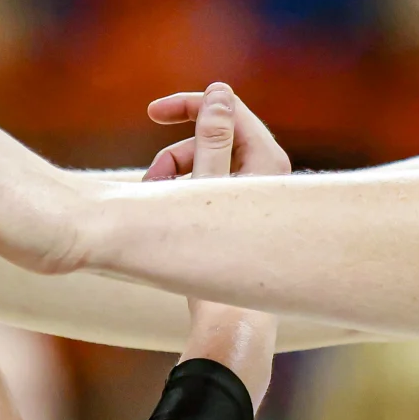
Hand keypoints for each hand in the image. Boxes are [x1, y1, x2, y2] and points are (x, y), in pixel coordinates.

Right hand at [163, 81, 279, 403]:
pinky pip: (208, 189)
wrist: (229, 328)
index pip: (229, 111)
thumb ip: (211, 140)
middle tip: (149, 179)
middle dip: (176, 153)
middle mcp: (268, 180)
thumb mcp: (206, 191)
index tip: (151, 113)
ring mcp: (255, 201)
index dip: (190, 106)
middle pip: (215, 138)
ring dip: (174, 177)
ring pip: (207, 166)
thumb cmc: (220, 263)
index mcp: (269, 166)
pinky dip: (183, 196)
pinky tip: (166, 218)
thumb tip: (220, 91)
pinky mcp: (242, 221)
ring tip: (155, 207)